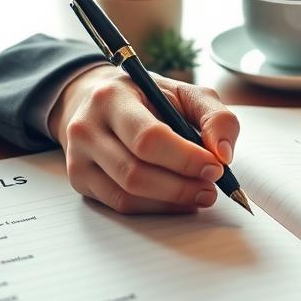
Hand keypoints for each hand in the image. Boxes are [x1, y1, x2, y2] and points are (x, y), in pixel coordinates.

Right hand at [48, 65, 239, 213]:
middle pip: (135, 172)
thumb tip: (223, 154)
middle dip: (181, 185)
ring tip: (200, 193)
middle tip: (212, 187)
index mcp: (111, 97)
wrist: (96, 101)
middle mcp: (86, 128)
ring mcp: (77, 157)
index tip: (216, 167)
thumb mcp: (184, 93)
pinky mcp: (79, 180)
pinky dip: (155, 207)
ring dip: (171, 200)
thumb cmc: (146, 97)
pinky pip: (120, 204)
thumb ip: (214, 116)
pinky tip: (177, 200)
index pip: (147, 138)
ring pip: (128, 194)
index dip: (185, 158)